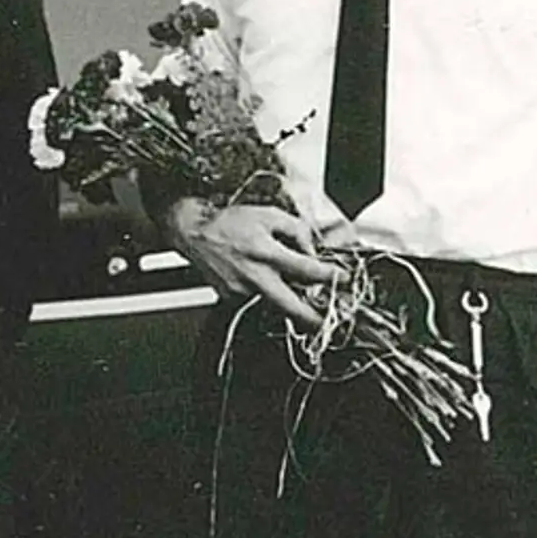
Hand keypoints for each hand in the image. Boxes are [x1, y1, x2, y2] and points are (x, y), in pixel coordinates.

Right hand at [169, 196, 340, 331]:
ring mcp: (242, 292)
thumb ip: (296, 231)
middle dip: (314, 319)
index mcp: (266, 253)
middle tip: (329, 323)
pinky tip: (265, 281)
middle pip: (292, 307)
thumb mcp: (269, 215)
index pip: (308, 270)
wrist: (193, 233)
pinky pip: (257, 300)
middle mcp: (255, 276)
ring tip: (302, 299)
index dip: (331, 277)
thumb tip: (311, 250)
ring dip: (291, 304)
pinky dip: (267, 294)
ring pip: (275, 306)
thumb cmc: (228, 222)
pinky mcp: (231, 299)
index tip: (344, 279)